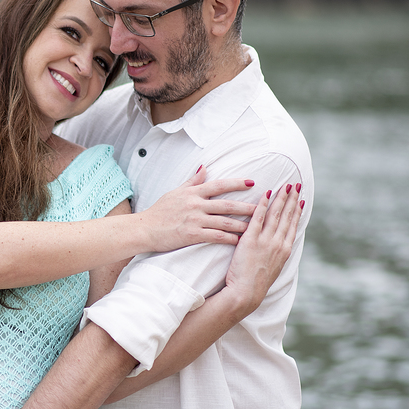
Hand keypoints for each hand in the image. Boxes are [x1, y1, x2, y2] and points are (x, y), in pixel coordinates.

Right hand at [143, 166, 258, 250]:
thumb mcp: (176, 192)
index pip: (219, 185)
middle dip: (247, 206)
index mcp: (193, 192)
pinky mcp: (192, 235)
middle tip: (264, 207)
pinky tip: (239, 241)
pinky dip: (229, 238)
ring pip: (224, 221)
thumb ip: (193, 180)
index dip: (237, 183)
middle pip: (227, 204)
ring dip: (242, 224)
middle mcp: (196, 205)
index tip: (252, 182)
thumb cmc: (159, 211)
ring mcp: (194, 220)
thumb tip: (205, 167)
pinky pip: (215, 236)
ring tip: (256, 227)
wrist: (144, 229)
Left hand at [223, 183, 303, 312]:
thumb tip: (279, 244)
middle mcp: (278, 243)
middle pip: (287, 216)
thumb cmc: (256, 284)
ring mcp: (266, 241)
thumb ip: (277, 253)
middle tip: (296, 184)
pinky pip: (258, 218)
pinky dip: (263, 205)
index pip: (293, 224)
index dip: (297, 210)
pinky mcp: (251, 240)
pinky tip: (266, 194)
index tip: (301, 198)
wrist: (245, 293)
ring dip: (281, 198)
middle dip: (292, 199)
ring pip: (276, 214)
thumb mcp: (273, 267)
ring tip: (285, 185)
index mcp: (285, 249)